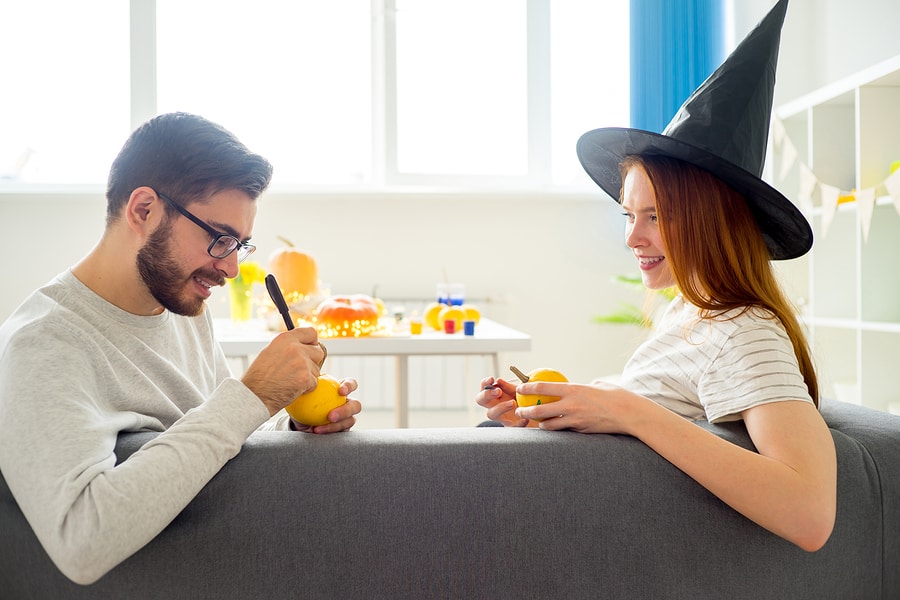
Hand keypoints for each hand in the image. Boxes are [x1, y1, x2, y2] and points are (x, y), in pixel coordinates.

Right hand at [241, 327, 325, 415]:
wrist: (254, 396)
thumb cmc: (258, 378)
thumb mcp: (270, 352)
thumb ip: (288, 347)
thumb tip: (304, 346)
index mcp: (285, 339)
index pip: (311, 332)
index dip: (313, 342)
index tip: (311, 348)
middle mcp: (294, 348)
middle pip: (318, 351)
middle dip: (313, 361)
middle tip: (300, 370)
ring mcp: (301, 362)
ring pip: (317, 369)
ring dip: (308, 376)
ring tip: (290, 381)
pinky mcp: (305, 378)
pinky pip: (315, 382)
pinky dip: (307, 388)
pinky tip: (292, 389)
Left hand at [290, 378, 361, 433]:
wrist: (299, 421)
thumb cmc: (303, 402)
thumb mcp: (303, 392)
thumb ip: (308, 384)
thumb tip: (307, 377)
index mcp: (340, 390)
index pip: (351, 384)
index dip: (350, 386)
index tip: (341, 391)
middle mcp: (346, 403)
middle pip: (356, 405)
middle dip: (346, 410)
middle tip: (331, 416)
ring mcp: (347, 418)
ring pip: (350, 421)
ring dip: (336, 425)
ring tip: (319, 428)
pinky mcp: (343, 430)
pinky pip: (340, 432)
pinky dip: (328, 432)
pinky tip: (316, 431)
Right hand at [475, 376, 529, 426]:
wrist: (535, 412)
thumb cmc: (524, 398)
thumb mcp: (519, 390)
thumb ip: (509, 386)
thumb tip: (498, 380)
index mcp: (495, 395)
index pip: (484, 388)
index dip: (484, 384)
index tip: (491, 379)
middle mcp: (494, 405)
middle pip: (481, 400)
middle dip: (487, 395)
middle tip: (498, 391)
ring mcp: (501, 417)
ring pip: (492, 414)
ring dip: (501, 407)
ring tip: (513, 403)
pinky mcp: (511, 426)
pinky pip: (512, 426)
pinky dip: (519, 423)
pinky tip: (525, 419)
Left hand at [514, 379, 633, 432]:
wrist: (631, 414)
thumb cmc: (617, 396)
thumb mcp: (598, 384)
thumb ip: (583, 386)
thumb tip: (576, 387)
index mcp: (574, 389)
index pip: (543, 388)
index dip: (528, 388)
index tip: (519, 388)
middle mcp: (571, 405)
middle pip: (540, 410)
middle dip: (526, 410)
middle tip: (519, 410)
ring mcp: (576, 420)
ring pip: (549, 425)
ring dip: (540, 424)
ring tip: (535, 422)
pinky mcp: (581, 432)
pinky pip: (564, 432)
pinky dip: (557, 431)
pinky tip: (554, 430)